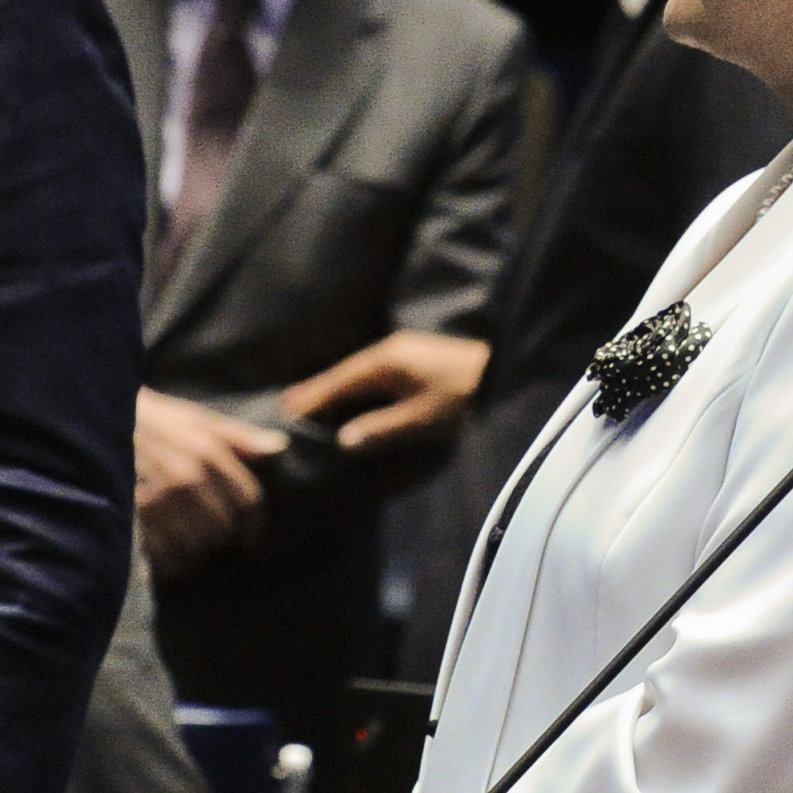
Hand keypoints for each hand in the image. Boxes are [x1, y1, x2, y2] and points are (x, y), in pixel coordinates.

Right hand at [134, 390, 283, 573]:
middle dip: (222, 539)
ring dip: (196, 553)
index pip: (248, 501)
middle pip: (223, 530)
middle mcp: (185, 480)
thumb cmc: (149, 420)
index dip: (254, 526)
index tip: (250, 540)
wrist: (92, 422)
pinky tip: (168, 554)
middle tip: (214, 543)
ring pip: (195, 548)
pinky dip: (170, 562)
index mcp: (205, 454)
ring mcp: (156, 502)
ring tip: (190, 548)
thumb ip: (238, 438)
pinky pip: (164, 558)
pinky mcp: (129, 520)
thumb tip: (280, 447)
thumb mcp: (194, 419)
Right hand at [279, 330, 491, 458]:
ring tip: (313, 406)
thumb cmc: (467, 399)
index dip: (310, 400)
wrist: (507, 371)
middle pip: (342, 373)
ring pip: (358, 372)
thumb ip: (382, 430)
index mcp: (384, 363)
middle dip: (317, 392)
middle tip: (287, 410)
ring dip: (337, 388)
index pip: (335, 382)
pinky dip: (357, 386)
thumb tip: (344, 441)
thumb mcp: (424, 421)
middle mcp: (389, 350)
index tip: (284, 414)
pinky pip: (374, 372)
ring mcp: (404, 351)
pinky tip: (355, 398)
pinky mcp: (418, 358)